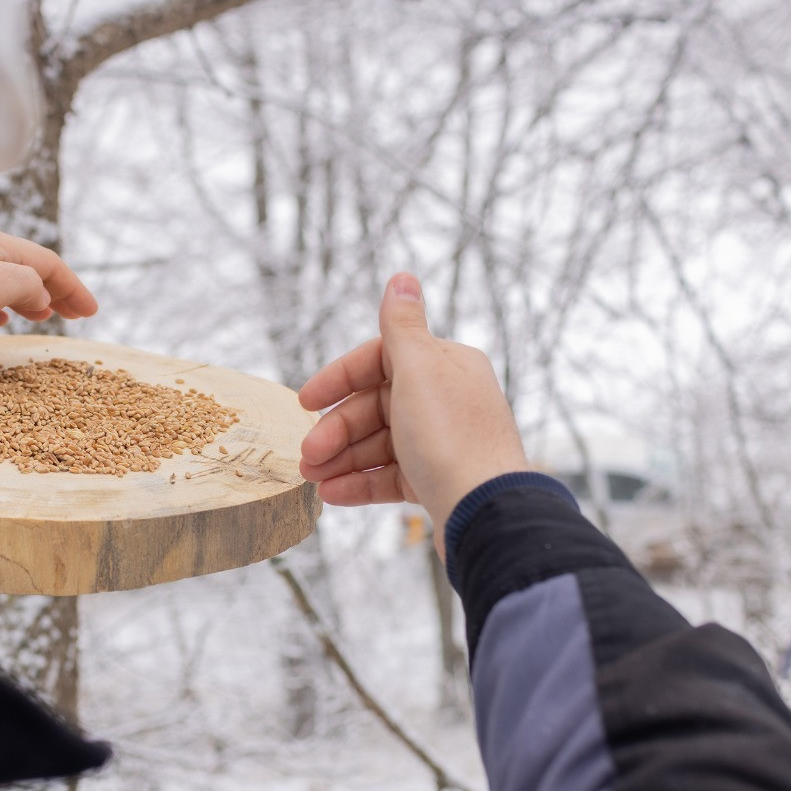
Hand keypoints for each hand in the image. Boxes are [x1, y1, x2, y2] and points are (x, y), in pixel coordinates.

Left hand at [0, 226, 98, 339]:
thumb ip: (27, 285)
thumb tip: (40, 295)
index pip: (47, 262)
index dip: (73, 287)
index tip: (91, 311)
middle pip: (27, 267)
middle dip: (56, 290)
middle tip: (77, 313)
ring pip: (4, 279)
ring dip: (29, 297)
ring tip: (44, 315)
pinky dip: (1, 305)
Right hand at [298, 273, 528, 554]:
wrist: (485, 514)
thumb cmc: (453, 439)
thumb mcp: (419, 371)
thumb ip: (402, 327)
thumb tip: (402, 277)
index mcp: (446, 365)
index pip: (380, 359)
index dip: (340, 378)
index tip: (306, 401)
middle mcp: (447, 400)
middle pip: (375, 406)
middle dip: (336, 430)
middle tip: (306, 455)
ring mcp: (442, 442)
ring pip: (379, 444)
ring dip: (341, 459)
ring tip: (312, 478)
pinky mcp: (438, 480)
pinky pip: (390, 476)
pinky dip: (359, 483)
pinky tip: (332, 494)